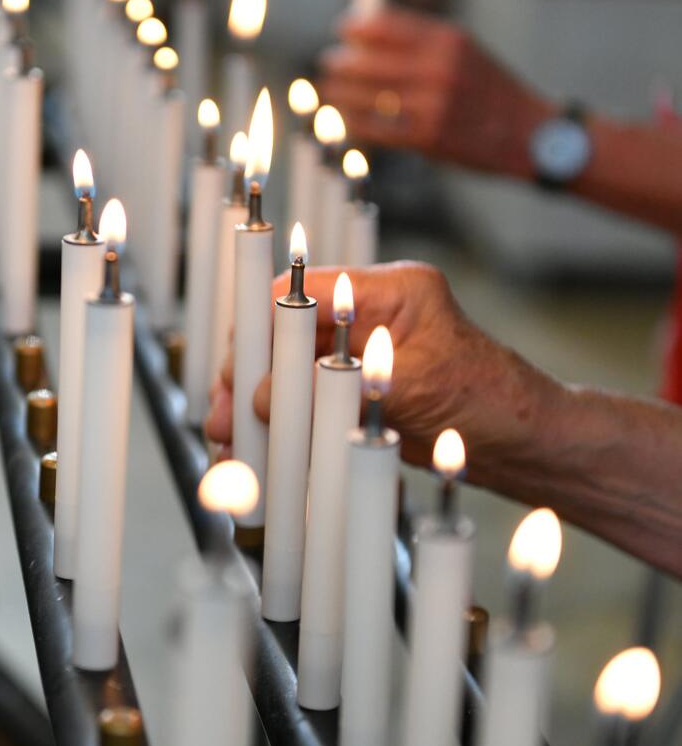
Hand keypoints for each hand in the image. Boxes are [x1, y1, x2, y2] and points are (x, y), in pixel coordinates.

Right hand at [203, 262, 563, 472]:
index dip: (261, 327)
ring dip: (256, 408)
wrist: (525, 444)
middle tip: (221, 417)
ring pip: (287, 373)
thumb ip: (338, 387)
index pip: (302, 293)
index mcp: (388, 291)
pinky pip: (304, 403)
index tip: (233, 367)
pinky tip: (259, 454)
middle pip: (284, 336)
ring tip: (229, 444)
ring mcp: (357, 355)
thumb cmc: (492, 401)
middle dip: (247, 377)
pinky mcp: (354, 392)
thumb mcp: (415, 387)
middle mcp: (366, 317)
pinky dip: (280, 427)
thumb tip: (267, 397)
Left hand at [318, 8, 553, 178]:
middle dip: (340, 62)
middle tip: (327, 63)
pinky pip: (375, 127)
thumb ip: (422, 41)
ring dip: (338, 93)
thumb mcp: (465, 51)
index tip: (342, 30)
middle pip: (368, 60)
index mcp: (447, 39)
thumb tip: (369, 31)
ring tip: (329, 90)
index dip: (356, 28)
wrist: (529, 133)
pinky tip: (344, 117)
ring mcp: (431, 104)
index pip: (386, 25)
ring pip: (365, 96)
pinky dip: (354, 122)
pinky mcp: (427, 136)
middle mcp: (438, 68)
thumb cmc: (491, 90)